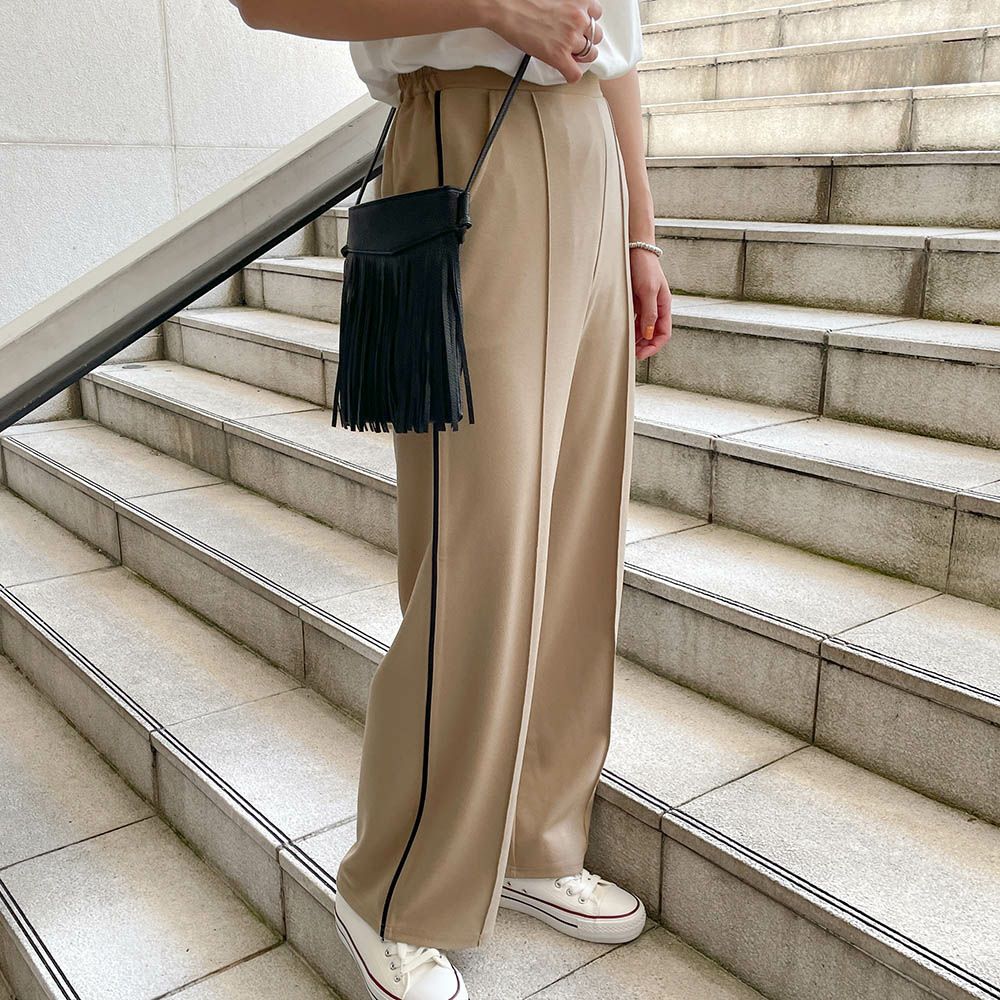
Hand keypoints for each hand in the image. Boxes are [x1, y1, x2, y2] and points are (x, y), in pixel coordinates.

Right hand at [485, 0, 604, 82]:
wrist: (507, 7)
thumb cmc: (524, 0)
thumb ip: (567, 5)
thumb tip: (566, 17)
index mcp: (580, 1)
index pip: (597, 14)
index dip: (587, 23)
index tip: (579, 27)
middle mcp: (579, 19)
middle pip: (596, 36)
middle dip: (585, 40)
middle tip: (571, 42)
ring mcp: (570, 39)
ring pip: (590, 55)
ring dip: (580, 57)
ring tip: (567, 55)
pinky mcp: (559, 56)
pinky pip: (575, 74)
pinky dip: (571, 75)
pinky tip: (563, 70)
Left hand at [630, 247, 671, 359]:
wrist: (635, 250)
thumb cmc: (644, 267)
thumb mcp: (648, 291)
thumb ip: (649, 313)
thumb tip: (649, 334)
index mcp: (664, 306)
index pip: (663, 334)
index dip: (654, 346)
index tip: (641, 355)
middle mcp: (656, 308)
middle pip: (653, 334)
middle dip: (644, 346)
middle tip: (630, 354)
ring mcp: (646, 305)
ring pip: (643, 328)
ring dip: (636, 339)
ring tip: (625, 346)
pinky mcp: (635, 301)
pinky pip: (634, 320)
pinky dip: (630, 328)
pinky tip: (622, 333)